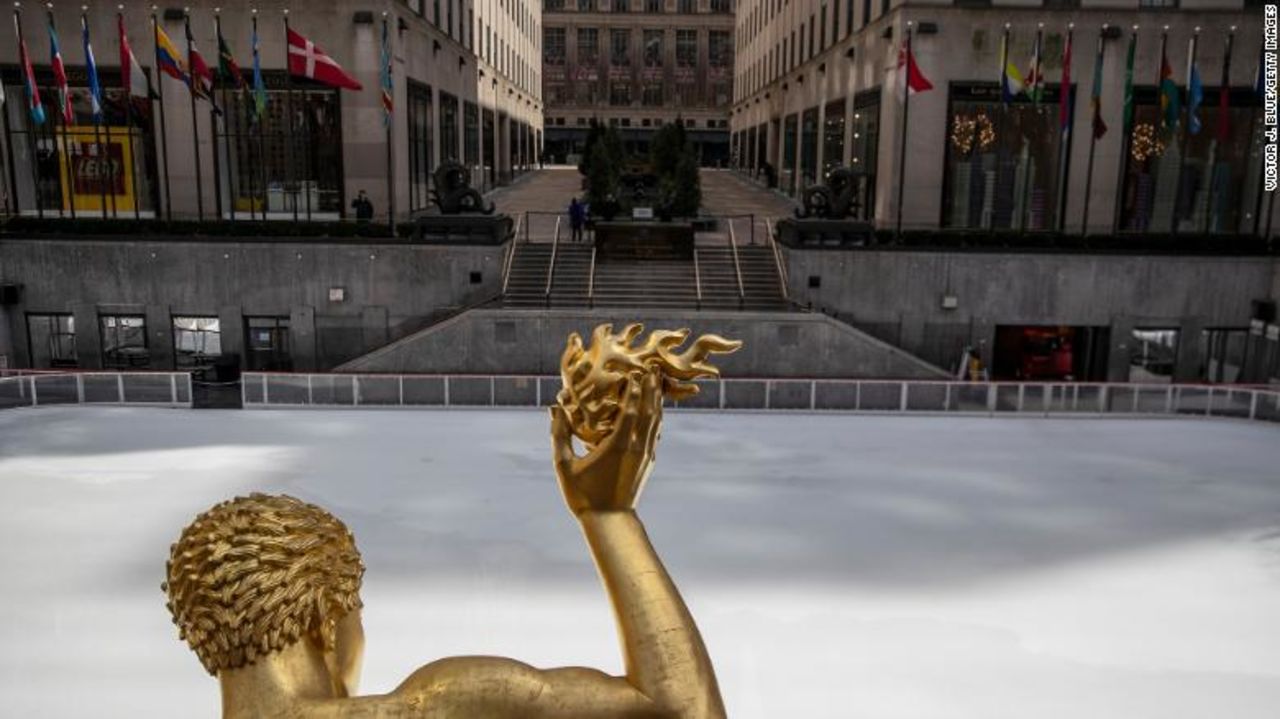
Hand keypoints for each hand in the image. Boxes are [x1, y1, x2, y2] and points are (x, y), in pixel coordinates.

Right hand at [549, 367, 662, 516]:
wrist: (609, 520)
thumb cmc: (583, 495)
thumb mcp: (565, 466)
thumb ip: (560, 435)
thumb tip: (555, 409)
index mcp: (617, 446)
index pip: (630, 411)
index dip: (635, 391)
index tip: (636, 372)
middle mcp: (636, 447)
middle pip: (649, 412)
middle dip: (652, 389)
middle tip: (654, 368)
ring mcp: (645, 455)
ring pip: (655, 422)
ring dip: (657, 401)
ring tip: (658, 383)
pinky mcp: (648, 462)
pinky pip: (654, 433)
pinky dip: (656, 418)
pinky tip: (656, 410)